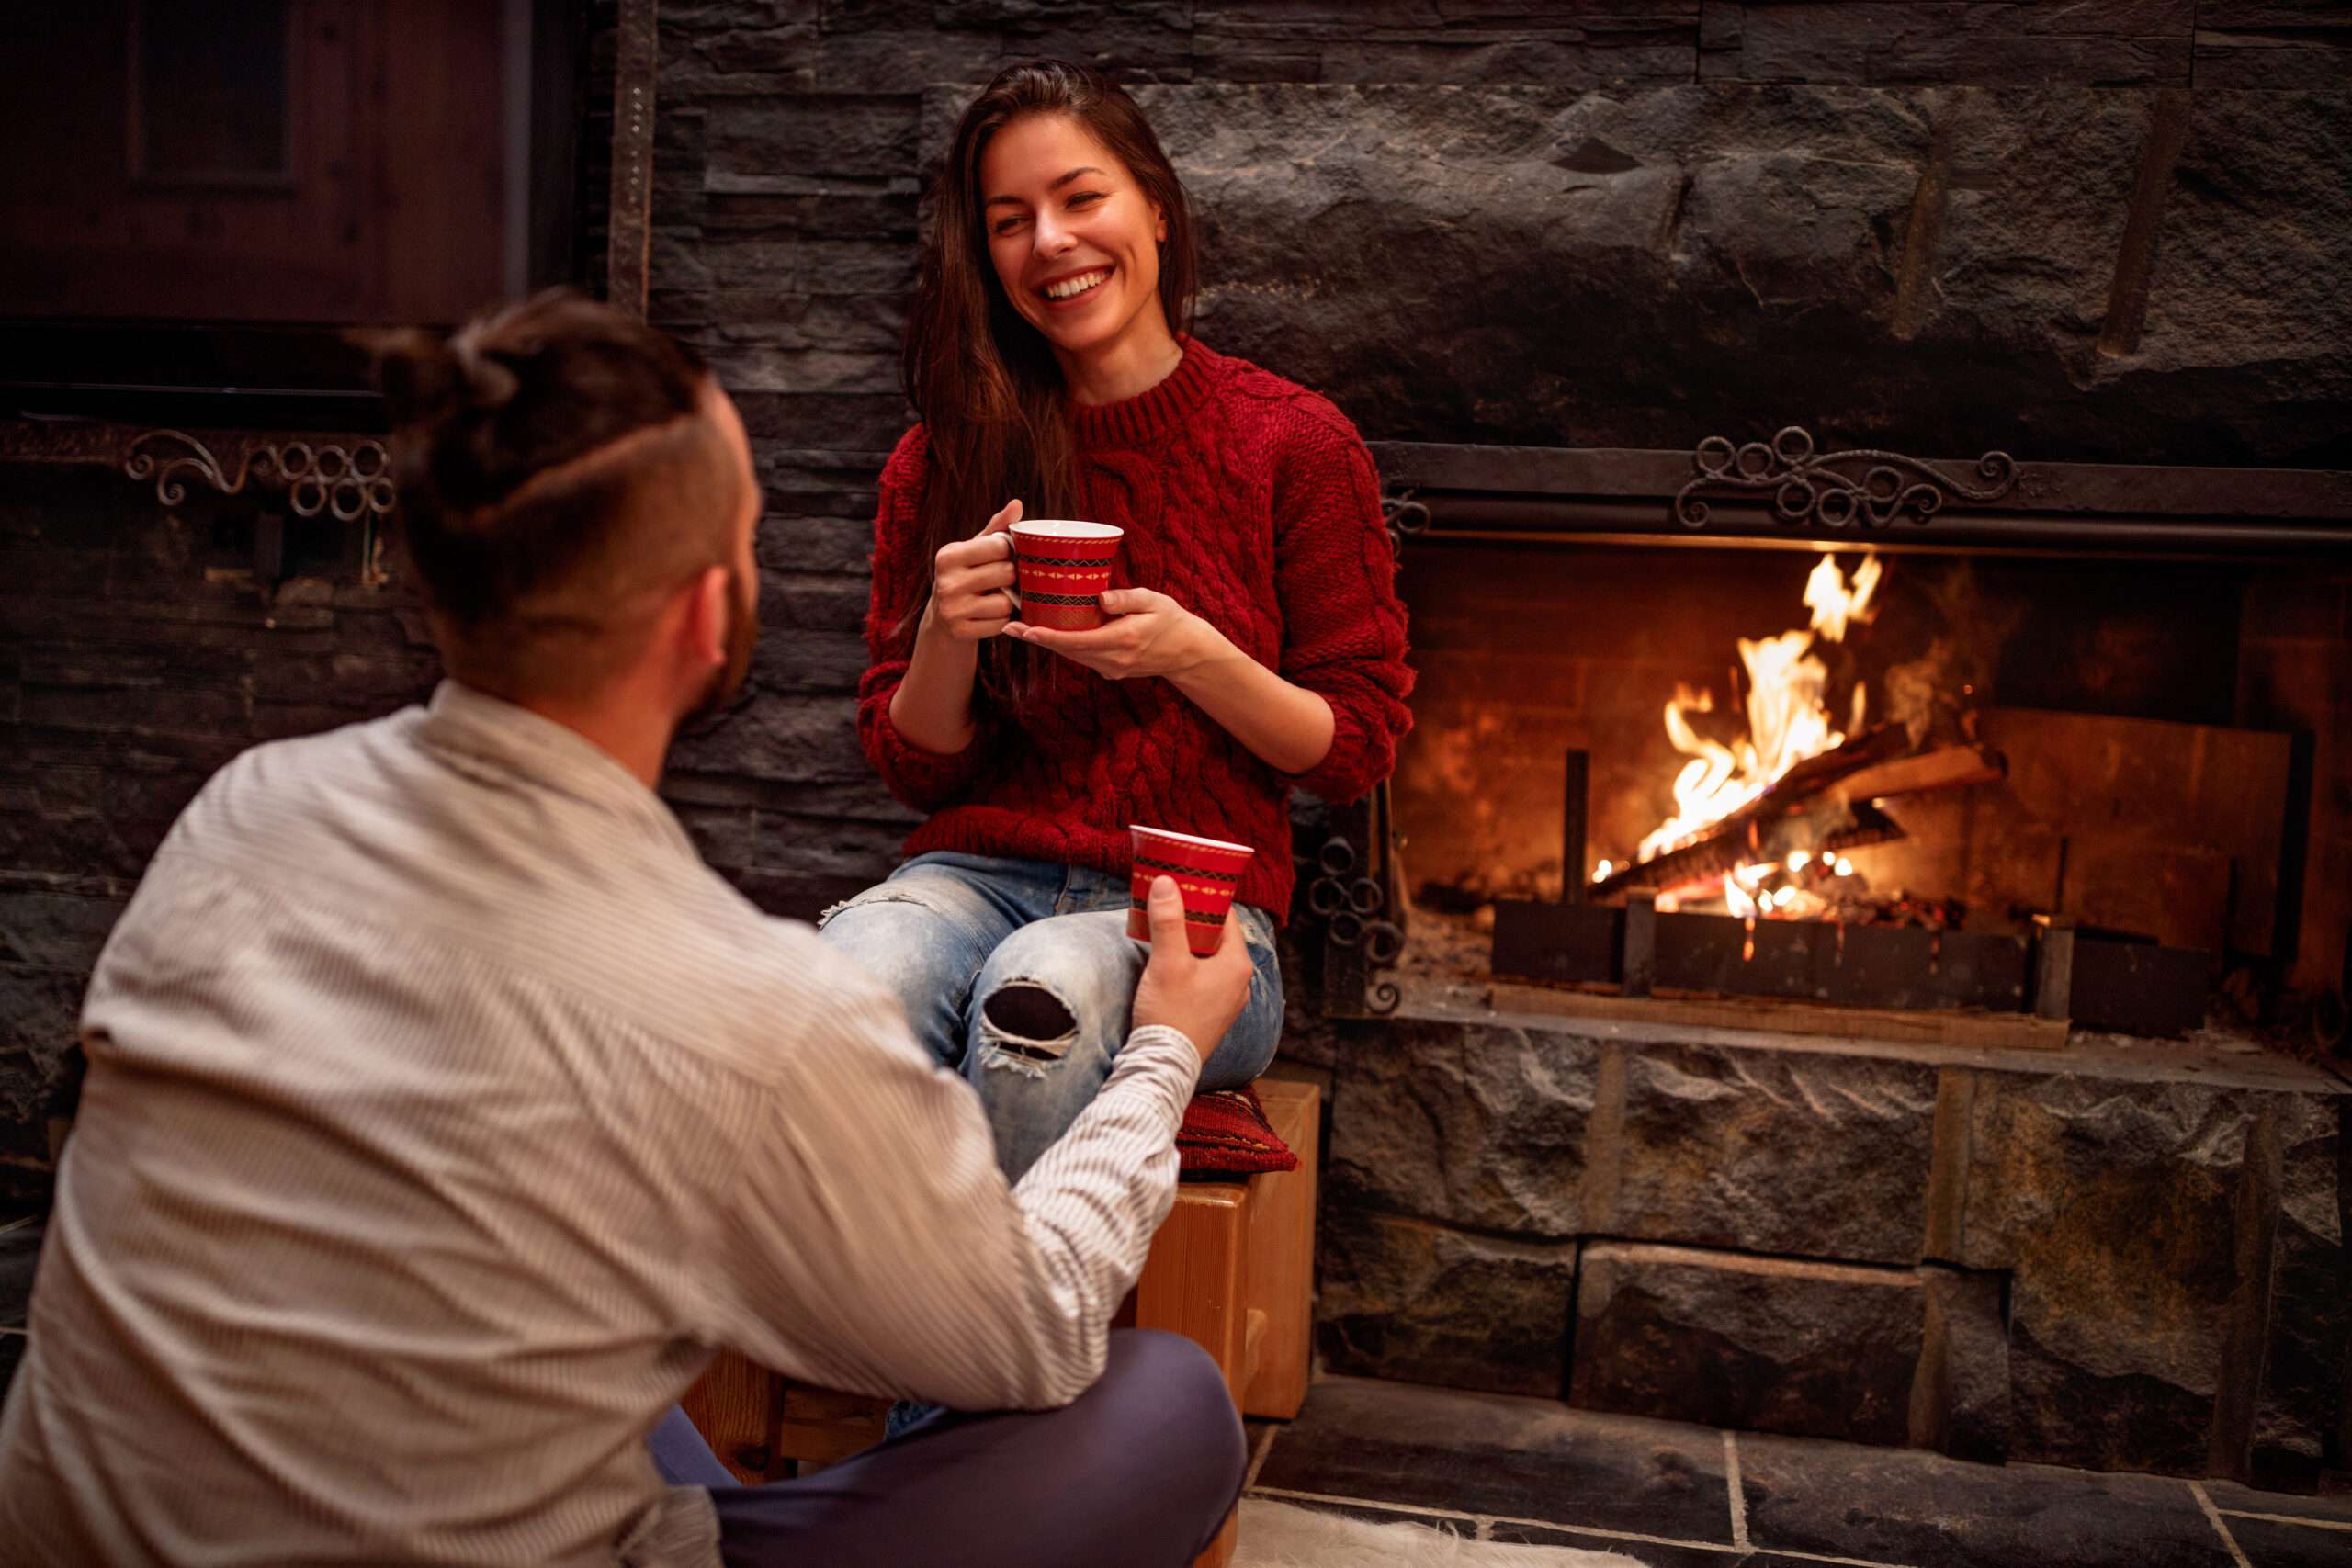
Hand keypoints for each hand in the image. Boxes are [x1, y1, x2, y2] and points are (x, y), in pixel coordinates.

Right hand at [920, 500, 1020, 643]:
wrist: (944, 617)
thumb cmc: (967, 574)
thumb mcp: (976, 549)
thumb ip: (997, 528)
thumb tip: (1017, 504)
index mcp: (949, 555)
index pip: (999, 546)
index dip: (1009, 552)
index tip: (1003, 557)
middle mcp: (945, 581)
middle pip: (1005, 573)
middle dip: (1011, 577)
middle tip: (1004, 580)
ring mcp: (951, 609)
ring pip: (1005, 603)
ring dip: (1008, 602)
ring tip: (997, 598)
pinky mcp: (959, 632)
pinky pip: (1000, 625)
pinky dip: (1002, 621)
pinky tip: (991, 616)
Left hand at [1003, 587, 1215, 679]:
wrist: (1187, 652)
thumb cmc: (1170, 620)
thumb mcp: (1154, 601)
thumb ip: (1127, 598)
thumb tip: (1100, 596)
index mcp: (1122, 640)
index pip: (1076, 641)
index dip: (1047, 636)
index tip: (1024, 630)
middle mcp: (1113, 659)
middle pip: (1067, 651)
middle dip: (1038, 639)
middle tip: (1010, 627)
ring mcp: (1111, 668)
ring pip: (1072, 656)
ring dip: (1048, 644)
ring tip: (1021, 629)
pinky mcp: (1110, 669)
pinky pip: (1082, 657)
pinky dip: (1065, 646)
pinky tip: (1050, 633)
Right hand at [1129, 877, 1253, 1064]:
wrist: (1163, 1066)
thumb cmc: (1170, 1014)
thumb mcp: (1167, 962)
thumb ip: (1168, 920)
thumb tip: (1166, 882)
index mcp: (1237, 963)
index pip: (1226, 916)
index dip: (1203, 897)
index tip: (1181, 885)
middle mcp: (1240, 981)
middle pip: (1217, 937)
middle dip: (1191, 920)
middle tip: (1166, 905)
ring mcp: (1228, 1000)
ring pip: (1209, 958)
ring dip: (1187, 944)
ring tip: (1161, 931)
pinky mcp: (1213, 1014)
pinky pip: (1204, 978)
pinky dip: (1188, 966)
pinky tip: (1166, 964)